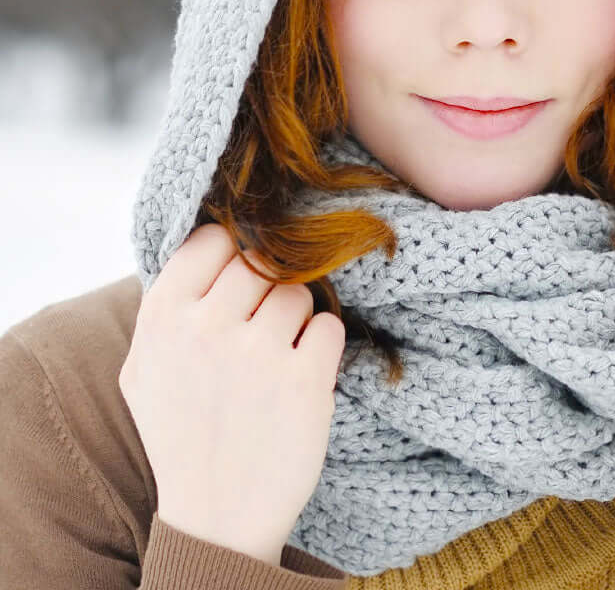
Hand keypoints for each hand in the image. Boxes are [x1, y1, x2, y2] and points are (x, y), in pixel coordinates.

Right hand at [118, 223, 346, 566]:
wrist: (217, 515)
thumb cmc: (182, 432)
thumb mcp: (145, 367)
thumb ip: (169, 304)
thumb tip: (210, 241)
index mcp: (162, 317)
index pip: (213, 238)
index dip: (232, 254)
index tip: (238, 284)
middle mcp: (206, 327)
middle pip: (262, 260)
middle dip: (267, 290)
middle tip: (258, 332)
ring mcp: (257, 352)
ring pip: (300, 292)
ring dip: (296, 321)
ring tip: (276, 362)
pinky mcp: (305, 379)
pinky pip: (330, 326)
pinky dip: (322, 348)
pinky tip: (301, 377)